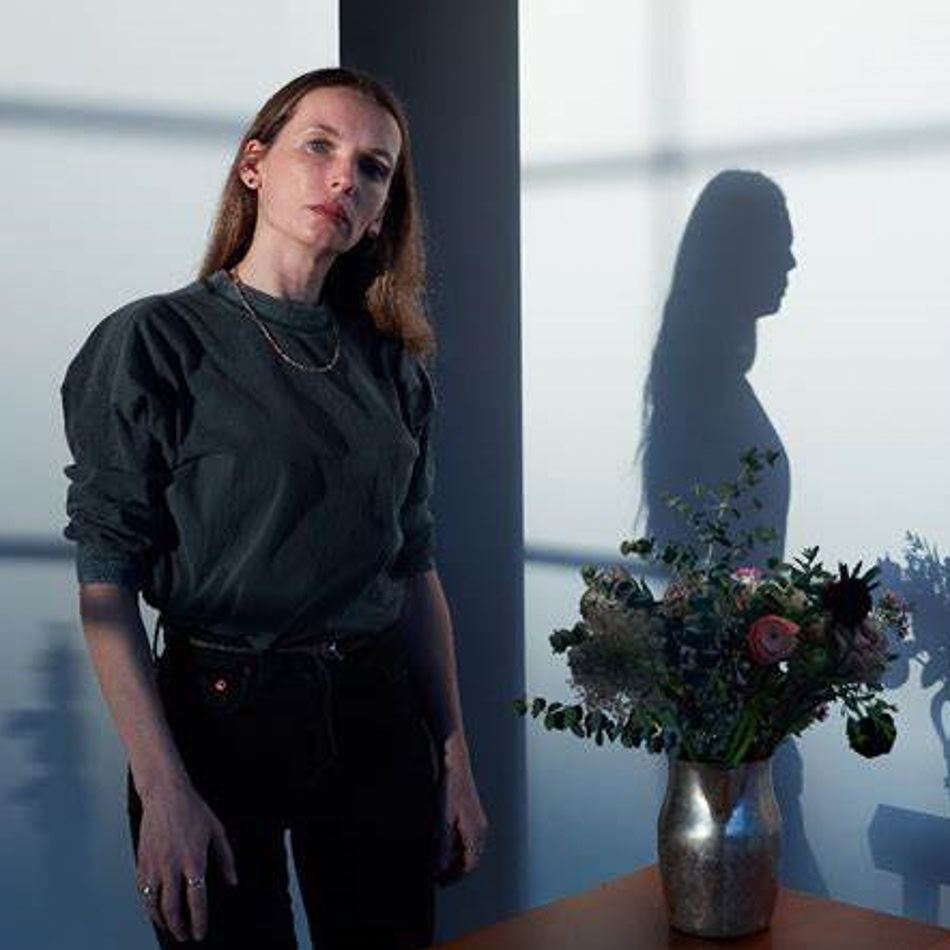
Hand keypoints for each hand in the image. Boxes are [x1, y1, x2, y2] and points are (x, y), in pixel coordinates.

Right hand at [135, 781, 238, 941]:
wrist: (165, 794)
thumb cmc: (193, 810)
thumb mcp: (217, 831)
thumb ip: (226, 859)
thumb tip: (232, 882)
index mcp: (194, 860)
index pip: (196, 900)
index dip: (199, 920)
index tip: (200, 932)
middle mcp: (172, 866)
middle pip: (173, 908)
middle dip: (180, 927)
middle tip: (185, 936)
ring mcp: (154, 865)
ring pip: (154, 905)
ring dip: (162, 921)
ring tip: (171, 928)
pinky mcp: (141, 862)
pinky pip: (143, 892)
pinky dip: (148, 906)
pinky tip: (155, 909)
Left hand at [434, 734, 488, 885]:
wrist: (454, 759)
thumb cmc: (450, 784)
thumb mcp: (443, 816)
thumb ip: (442, 844)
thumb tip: (439, 867)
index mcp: (476, 833)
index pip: (468, 866)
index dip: (453, 877)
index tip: (439, 881)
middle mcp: (480, 829)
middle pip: (470, 860)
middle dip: (455, 870)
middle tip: (438, 875)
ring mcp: (477, 820)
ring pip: (469, 850)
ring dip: (455, 858)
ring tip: (438, 860)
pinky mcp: (472, 813)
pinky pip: (467, 838)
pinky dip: (456, 846)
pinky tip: (444, 841)